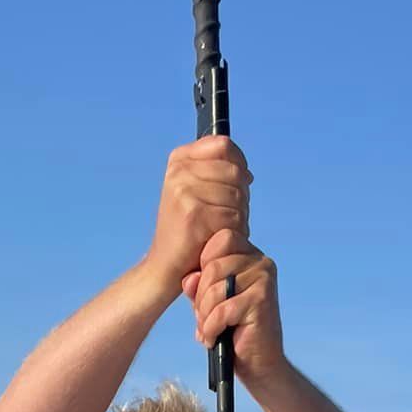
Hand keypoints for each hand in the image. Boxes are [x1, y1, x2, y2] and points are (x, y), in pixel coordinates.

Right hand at [145, 137, 251, 302]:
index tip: (237, 184)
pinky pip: (234, 217)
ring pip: (238, 195)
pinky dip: (234, 232)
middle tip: (226, 217)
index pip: (224, 145)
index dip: (239, 164)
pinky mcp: (195, 214)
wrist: (165, 266)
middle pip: (235, 171)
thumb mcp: (196, 192)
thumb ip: (217, 174)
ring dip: (239, 216)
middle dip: (241, 196)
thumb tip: (247, 173)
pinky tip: (219, 240)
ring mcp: (185, 191)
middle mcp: (179, 171)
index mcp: (179, 159)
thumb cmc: (187, 231)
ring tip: (220, 229)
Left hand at [184, 229, 286, 391]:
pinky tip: (214, 339)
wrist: (259, 366)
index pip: (220, 238)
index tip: (204, 292)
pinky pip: (222, 309)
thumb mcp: (209, 304)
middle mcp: (260, 262)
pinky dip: (211, 328)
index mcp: (249, 256)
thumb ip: (198, 286)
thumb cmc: (234, 333)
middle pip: (212, 264)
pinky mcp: (262, 300)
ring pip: (216, 287)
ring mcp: (263, 279)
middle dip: (200, 296)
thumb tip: (189, 278)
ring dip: (205, 314)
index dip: (203, 264)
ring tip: (209, 329)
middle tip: (203, 317)